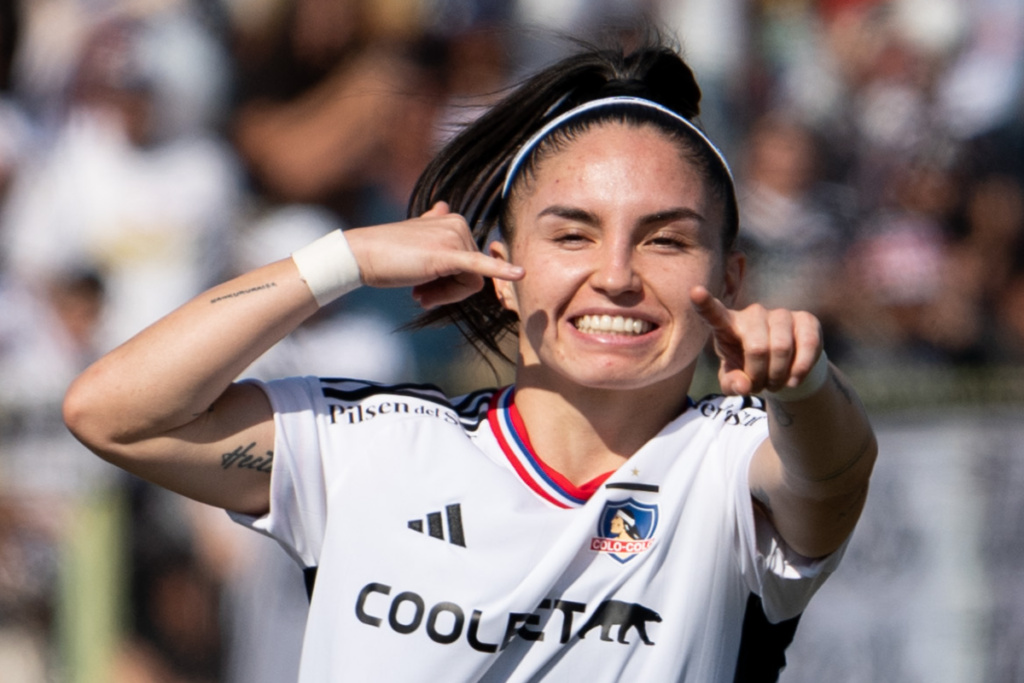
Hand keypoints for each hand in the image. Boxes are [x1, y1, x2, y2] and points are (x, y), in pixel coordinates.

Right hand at [345, 202, 523, 307]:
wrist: (361, 255)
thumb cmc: (387, 252)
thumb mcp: (417, 236)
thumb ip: (434, 224)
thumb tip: (444, 206)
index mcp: (455, 221)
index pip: (470, 264)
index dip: (450, 285)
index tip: (424, 288)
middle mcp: (458, 224)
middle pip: (472, 276)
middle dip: (447, 293)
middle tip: (419, 295)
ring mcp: (454, 238)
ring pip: (470, 284)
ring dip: (445, 297)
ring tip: (419, 295)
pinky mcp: (447, 255)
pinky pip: (479, 268)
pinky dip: (501, 272)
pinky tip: (520, 274)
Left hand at [690, 286, 822, 395]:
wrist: (784, 368)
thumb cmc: (749, 370)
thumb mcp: (734, 381)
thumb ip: (731, 384)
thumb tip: (744, 385)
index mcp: (727, 326)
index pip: (713, 314)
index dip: (704, 304)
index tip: (695, 292)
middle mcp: (752, 314)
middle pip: (756, 347)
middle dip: (759, 376)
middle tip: (759, 386)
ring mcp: (780, 314)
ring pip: (781, 348)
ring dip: (778, 376)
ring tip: (774, 383)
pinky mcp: (805, 319)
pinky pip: (807, 345)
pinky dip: (800, 370)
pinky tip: (793, 379)